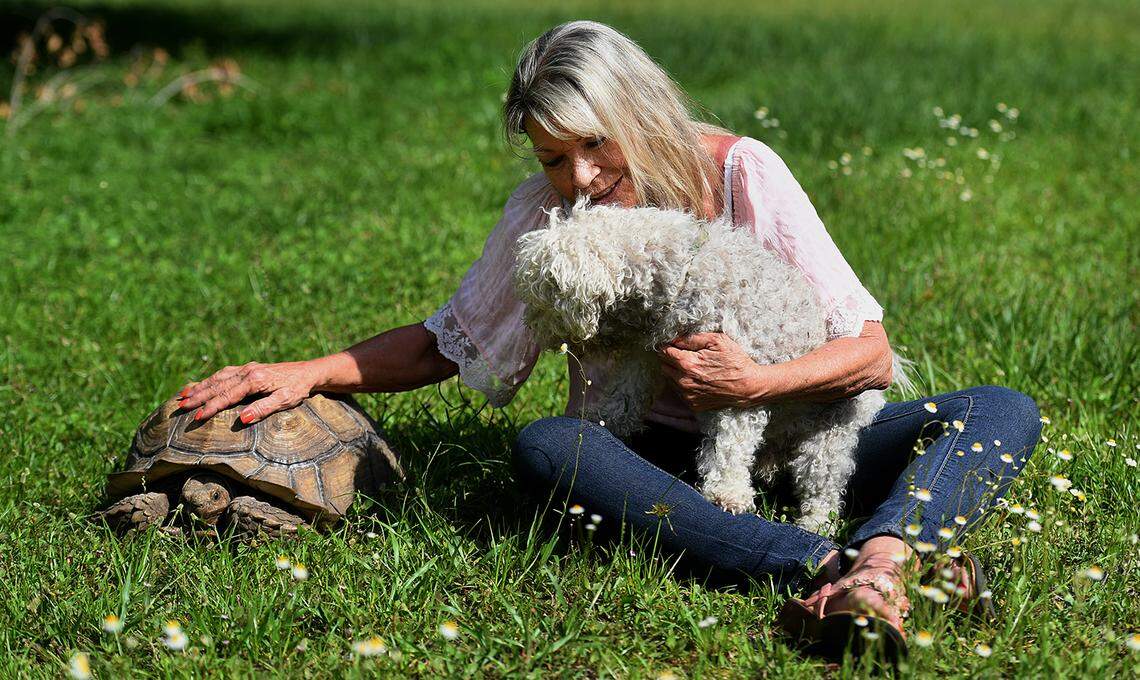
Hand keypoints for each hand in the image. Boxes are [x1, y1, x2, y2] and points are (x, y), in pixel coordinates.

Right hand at [177, 360, 320, 424]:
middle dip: (198, 396)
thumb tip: (243, 419)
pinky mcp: (248, 368)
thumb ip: (264, 408)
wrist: (309, 372)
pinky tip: (201, 385)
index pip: (227, 395)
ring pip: (217, 377)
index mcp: (255, 379)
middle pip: (217, 384)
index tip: (197, 417)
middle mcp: (248, 371)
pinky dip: (209, 380)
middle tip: (180, 406)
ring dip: (200, 386)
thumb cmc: (298, 388)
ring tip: (183, 396)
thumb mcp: (285, 400)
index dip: (211, 407)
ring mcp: (247, 368)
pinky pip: (224, 374)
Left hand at [657, 332, 763, 411]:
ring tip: (695, 368)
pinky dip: (684, 384)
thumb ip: (692, 338)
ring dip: (676, 372)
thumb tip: (675, 338)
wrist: (748, 386)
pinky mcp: (693, 404)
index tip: (675, 345)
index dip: (668, 346)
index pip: (664, 352)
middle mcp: (684, 381)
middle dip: (671, 359)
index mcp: (687, 364)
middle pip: (664, 366)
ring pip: (669, 379)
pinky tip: (698, 379)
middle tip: (686, 355)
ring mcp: (688, 395)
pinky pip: (679, 391)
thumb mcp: (717, 341)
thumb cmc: (735, 361)